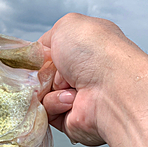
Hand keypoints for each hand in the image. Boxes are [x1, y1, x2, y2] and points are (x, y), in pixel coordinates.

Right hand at [38, 13, 147, 146]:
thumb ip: (47, 37)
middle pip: (42, 77)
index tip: (35, 58)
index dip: (39, 57)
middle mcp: (81, 74)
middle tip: (52, 72)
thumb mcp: (67, 26)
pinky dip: (56, 105)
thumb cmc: (95, 54)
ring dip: (51, 89)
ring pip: (42, 95)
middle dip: (41, 74)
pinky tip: (72, 101)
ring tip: (70, 87)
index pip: (49, 55)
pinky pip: (47, 113)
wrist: (112, 90)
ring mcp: (75, 98)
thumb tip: (38, 53)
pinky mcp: (69, 120)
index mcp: (83, 51)